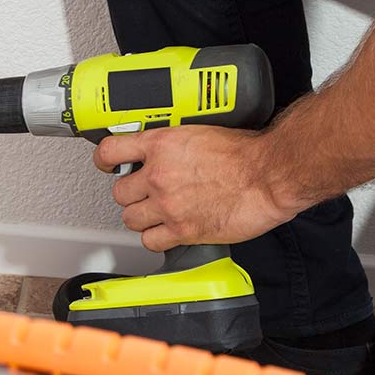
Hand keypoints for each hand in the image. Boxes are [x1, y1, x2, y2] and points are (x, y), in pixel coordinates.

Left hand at [93, 126, 301, 251]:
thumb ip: (173, 145)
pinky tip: (167, 231)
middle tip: (146, 193)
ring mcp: (168, 205)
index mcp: (161, 145)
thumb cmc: (246, 153)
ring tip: (157, 213)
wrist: (269, 175)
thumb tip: (160, 150)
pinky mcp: (183, 230)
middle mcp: (159, 175)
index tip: (107, 165)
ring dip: (142, 217)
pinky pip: (150, 241)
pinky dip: (156, 239)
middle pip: (119, 192)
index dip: (104, 160)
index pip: (110, 151)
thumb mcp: (199, 132)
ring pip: (130, 218)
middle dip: (132, 194)